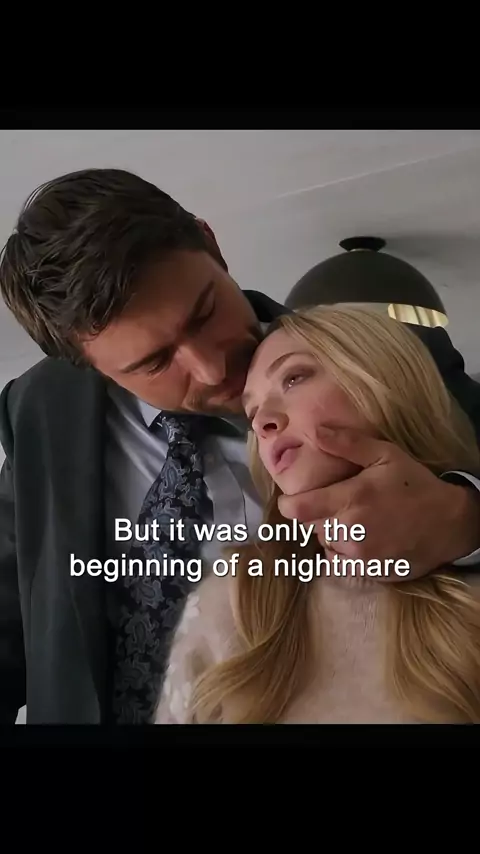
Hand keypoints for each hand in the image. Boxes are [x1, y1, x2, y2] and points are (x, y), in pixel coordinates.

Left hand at [277, 426, 479, 580]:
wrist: (449, 523)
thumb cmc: (415, 485)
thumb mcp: (385, 455)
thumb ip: (347, 443)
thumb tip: (315, 431)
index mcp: (351, 499)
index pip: (297, 510)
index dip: (288, 504)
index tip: (292, 498)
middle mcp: (351, 531)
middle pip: (309, 527)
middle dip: (315, 515)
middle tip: (332, 503)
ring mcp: (360, 556)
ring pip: (325, 545)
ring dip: (329, 534)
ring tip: (348, 520)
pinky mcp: (369, 572)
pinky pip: (339, 564)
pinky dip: (341, 553)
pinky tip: (357, 539)